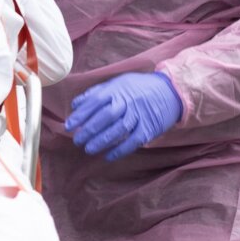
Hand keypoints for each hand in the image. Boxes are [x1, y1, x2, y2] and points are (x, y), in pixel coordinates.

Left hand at [65, 72, 183, 161]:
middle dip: (88, 130)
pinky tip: (108, 157)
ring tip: (89, 149)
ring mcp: (139, 115)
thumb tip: (75, 105)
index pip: (94, 102)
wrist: (170, 90)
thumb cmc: (138, 88)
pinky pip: (133, 141)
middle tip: (77, 140)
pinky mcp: (149, 128)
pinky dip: (120, 150)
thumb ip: (95, 93)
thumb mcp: (117, 83)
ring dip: (101, 141)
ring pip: (117, 130)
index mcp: (117, 90)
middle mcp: (127, 102)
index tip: (69, 126)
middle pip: (104, 117)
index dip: (80, 115)